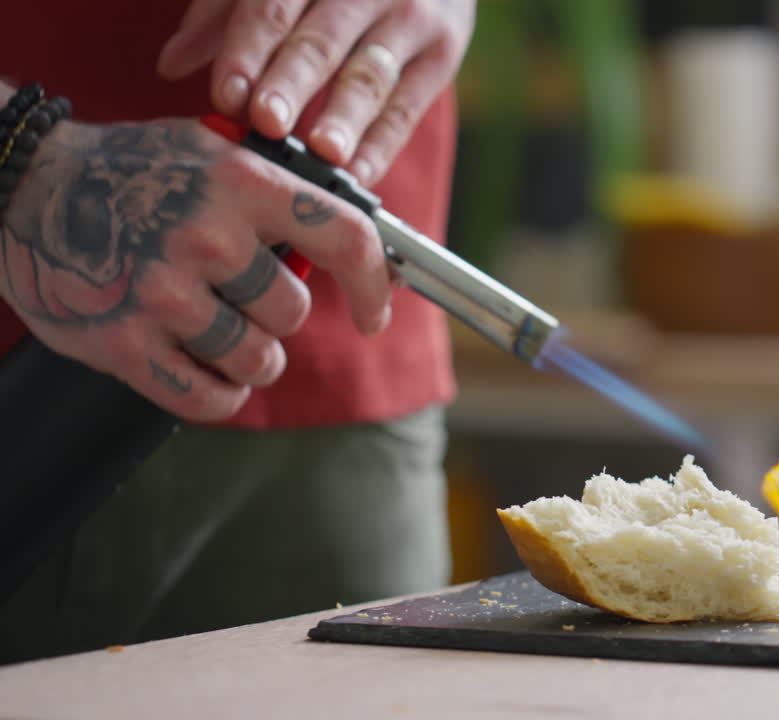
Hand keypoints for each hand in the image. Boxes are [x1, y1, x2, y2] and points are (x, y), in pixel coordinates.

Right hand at [0, 118, 393, 421]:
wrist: (21, 188)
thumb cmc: (128, 172)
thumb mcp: (209, 153)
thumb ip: (275, 192)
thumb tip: (352, 240)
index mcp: (238, 182)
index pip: (344, 236)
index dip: (373, 284)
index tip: (374, 313)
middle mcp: (205, 236)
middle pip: (293, 313)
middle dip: (277, 317)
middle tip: (240, 300)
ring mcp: (162, 292)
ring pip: (258, 360)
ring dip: (249, 358)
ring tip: (218, 332)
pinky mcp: (123, 343)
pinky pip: (209, 398)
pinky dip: (220, 394)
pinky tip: (209, 374)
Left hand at [157, 0, 473, 186]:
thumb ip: (225, 15)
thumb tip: (170, 65)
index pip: (273, 6)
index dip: (248, 51)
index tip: (227, 96)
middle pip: (321, 41)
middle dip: (292, 85)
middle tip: (268, 123)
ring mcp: (409, 19)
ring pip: (369, 75)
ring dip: (345, 118)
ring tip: (323, 153)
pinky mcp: (442, 54)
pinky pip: (408, 107)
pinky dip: (382, 145)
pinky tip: (358, 174)